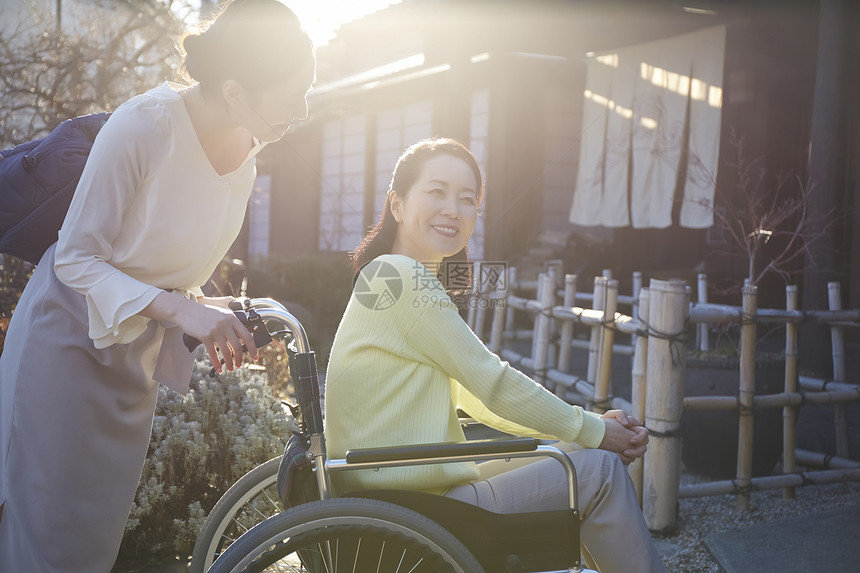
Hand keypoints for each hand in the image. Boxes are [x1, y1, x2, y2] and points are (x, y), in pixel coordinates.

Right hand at [143, 292, 257, 372]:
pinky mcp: (205, 336)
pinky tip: (219, 369)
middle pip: (237, 346)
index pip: (247, 336)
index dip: (253, 348)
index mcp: (232, 318)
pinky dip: (217, 363)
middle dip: (240, 358)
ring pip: (226, 351)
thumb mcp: (222, 315)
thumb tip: (242, 341)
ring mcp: (215, 330)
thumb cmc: (205, 314)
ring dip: (230, 362)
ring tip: (231, 368)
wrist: (186, 311)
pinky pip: (213, 354)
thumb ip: (232, 326)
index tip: (255, 357)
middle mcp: (225, 324)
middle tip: (240, 365)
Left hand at [598, 413, 648, 464]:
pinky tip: (615, 455)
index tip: (631, 440)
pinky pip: (628, 460)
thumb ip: (620, 414)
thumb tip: (626, 423)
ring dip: (630, 457)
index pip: (645, 433)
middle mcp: (634, 439)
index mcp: (634, 428)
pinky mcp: (624, 454)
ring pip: (637, 455)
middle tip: (625, 451)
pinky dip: (623, 459)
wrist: (596, 432)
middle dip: (637, 451)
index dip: (641, 438)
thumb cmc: (605, 422)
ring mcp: (630, 447)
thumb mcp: (611, 415)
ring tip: (620, 454)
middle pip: (643, 447)